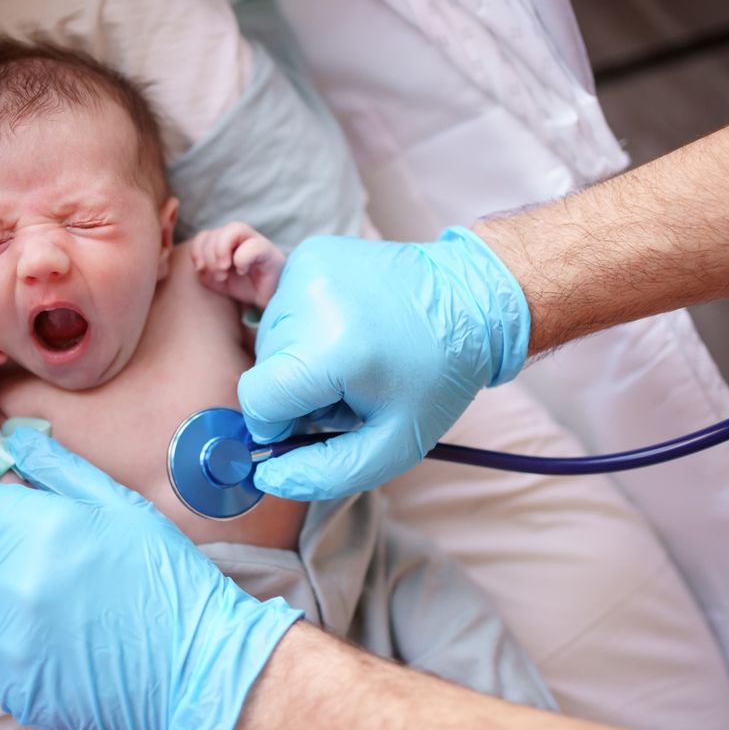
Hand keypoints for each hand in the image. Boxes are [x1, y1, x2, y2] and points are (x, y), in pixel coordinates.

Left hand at [0, 429, 301, 729]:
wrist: (198, 666)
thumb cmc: (165, 579)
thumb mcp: (121, 506)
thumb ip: (59, 468)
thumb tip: (15, 439)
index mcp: (35, 527)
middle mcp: (10, 582)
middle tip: (47, 565)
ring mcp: (9, 640)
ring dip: (4, 607)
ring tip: (63, 610)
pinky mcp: (14, 686)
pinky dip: (21, 652)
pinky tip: (67, 647)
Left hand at [189, 221, 284, 307]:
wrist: (268, 301)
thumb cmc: (244, 288)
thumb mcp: (216, 281)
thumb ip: (204, 271)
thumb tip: (201, 265)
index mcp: (226, 242)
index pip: (206, 235)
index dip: (197, 250)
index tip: (200, 268)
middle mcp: (241, 238)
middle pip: (218, 231)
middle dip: (211, 255)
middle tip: (219, 275)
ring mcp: (256, 241)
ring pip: (235, 228)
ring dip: (222, 251)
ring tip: (225, 273)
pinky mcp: (270, 252)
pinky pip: (253, 245)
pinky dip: (242, 259)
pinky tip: (243, 271)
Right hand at [237, 227, 529, 499]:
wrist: (472, 299)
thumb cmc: (437, 378)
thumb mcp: (393, 445)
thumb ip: (324, 473)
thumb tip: (266, 477)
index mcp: (334, 350)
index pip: (256, 400)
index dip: (279, 424)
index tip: (317, 423)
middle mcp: (312, 301)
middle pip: (263, 371)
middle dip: (297, 392)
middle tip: (350, 390)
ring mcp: (308, 268)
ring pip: (269, 340)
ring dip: (301, 360)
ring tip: (353, 359)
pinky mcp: (311, 252)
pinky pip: (282, 307)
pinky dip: (306, 327)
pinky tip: (349, 328)